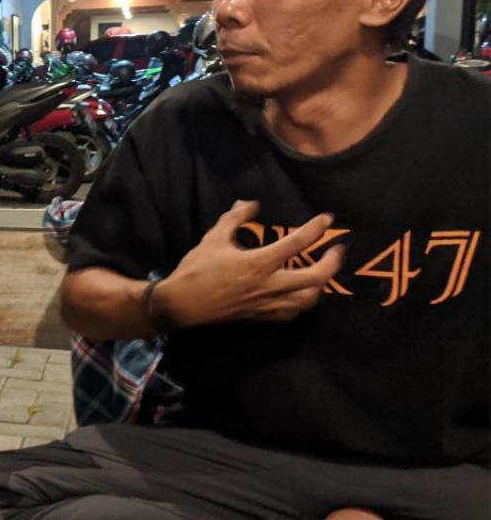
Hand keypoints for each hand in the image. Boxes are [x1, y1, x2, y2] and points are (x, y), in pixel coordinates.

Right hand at [155, 200, 344, 328]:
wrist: (183, 305)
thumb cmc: (197, 269)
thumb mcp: (213, 238)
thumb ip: (235, 218)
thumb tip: (250, 203)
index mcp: (259, 262)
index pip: (297, 242)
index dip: (316, 228)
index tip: (326, 218)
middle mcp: (269, 285)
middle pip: (316, 277)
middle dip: (333, 262)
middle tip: (337, 250)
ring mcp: (268, 304)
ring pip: (310, 298)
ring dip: (321, 284)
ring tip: (322, 272)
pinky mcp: (262, 316)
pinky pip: (293, 313)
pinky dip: (304, 302)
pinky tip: (302, 294)